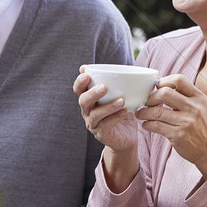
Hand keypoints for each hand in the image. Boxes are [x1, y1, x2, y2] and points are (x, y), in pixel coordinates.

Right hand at [74, 67, 139, 191]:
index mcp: (89, 100)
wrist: (127, 137)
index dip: (80, 82)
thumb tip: (124, 69)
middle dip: (92, 93)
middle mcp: (87, 112)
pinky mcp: (102, 135)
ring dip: (108, 106)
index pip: (78, 90)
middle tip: (104, 87)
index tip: (86, 74)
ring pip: (95, 114)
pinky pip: (106, 126)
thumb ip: (117, 85)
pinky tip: (125, 112)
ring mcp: (93, 124)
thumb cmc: (122, 112)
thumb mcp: (120, 97)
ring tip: (122, 100)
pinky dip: (115, 117)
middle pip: (83, 101)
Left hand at [136, 74, 206, 177]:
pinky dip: (147, 124)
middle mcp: (194, 108)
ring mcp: (186, 122)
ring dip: (144, 112)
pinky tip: (146, 125)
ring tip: (140, 114)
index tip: (156, 87)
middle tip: (147, 102)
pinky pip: (156, 126)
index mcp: (199, 98)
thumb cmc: (204, 129)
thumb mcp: (202, 108)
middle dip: (151, 97)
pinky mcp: (178, 135)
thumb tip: (162, 88)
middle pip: (165, 93)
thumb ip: (187, 98)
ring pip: (157, 111)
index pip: (179, 80)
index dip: (164, 81)